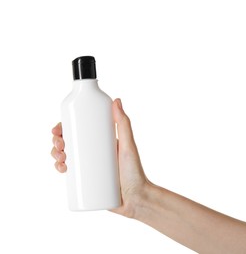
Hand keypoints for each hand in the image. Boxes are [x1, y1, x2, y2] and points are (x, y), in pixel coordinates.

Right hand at [51, 99, 149, 217]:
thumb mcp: (129, 145)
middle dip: (57, 141)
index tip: (57, 129)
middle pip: (70, 142)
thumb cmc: (135, 172)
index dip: (64, 128)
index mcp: (102, 141)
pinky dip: (61, 168)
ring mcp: (90, 166)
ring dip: (56, 153)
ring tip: (59, 158)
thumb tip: (117, 100)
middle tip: (58, 145)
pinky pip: (70, 173)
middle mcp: (95, 152)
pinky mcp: (87, 181)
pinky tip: (60, 168)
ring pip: (67, 156)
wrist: (136, 199)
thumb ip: (124, 124)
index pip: (80, 129)